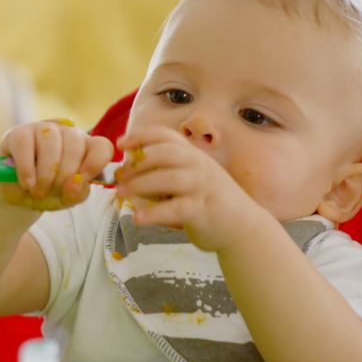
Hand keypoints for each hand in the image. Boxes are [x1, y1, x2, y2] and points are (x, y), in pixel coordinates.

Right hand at [0, 120, 113, 210]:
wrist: (13, 191)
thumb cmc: (44, 191)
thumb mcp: (62, 199)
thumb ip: (75, 193)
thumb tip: (77, 181)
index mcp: (86, 148)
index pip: (102, 146)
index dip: (96, 163)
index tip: (83, 179)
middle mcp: (68, 133)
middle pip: (75, 146)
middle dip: (63, 176)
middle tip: (49, 194)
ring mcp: (43, 129)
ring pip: (51, 143)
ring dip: (45, 173)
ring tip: (37, 192)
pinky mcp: (19, 132)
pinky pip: (25, 145)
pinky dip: (27, 168)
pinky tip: (27, 183)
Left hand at [115, 126, 265, 252]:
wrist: (242, 225)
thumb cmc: (207, 199)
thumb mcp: (189, 176)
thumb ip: (164, 169)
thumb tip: (126, 167)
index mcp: (192, 154)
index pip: (165, 135)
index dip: (141, 135)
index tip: (121, 143)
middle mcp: (198, 165)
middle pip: (163, 154)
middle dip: (136, 163)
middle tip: (118, 176)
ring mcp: (202, 186)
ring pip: (167, 179)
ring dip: (140, 185)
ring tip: (120, 194)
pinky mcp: (203, 210)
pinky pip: (175, 209)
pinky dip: (153, 213)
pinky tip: (137, 218)